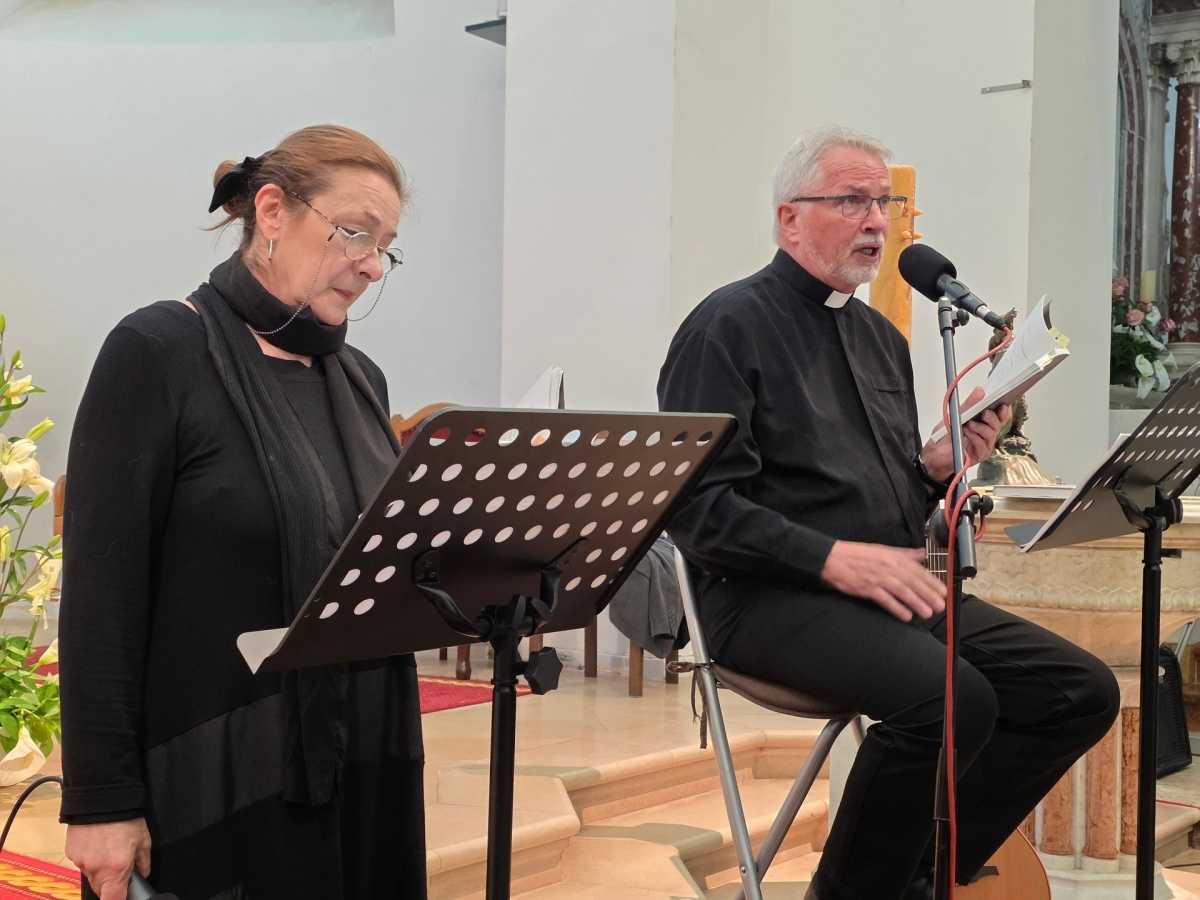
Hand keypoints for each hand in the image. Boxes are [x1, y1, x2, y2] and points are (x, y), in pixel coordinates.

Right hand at [66, 818, 150, 899]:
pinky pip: (83, 862)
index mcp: (116, 870)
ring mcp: (81, 862)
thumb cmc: (125, 818)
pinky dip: (90, 857)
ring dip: (100, 869)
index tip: (122, 896)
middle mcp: (96, 870)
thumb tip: (142, 874)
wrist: (101, 798)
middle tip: (120, 865)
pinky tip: (98, 843)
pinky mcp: (72, 853)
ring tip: (109, 849)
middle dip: (111, 883)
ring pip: (91, 875)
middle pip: (101, 889)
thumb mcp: (144, 840)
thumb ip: (143, 863)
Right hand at [820, 540, 946, 621]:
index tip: (943, 592)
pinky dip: (896, 607)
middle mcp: (887, 566)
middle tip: (940, 606)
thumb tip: (923, 553)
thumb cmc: (857, 554)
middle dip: (928, 594)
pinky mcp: (866, 588)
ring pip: (902, 591)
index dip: (932, 582)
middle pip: (912, 582)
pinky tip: (906, 616)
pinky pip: (885, 599)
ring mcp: (877, 577)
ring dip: (916, 602)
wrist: (832, 558)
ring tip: (927, 613)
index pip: (917, 570)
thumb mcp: (882, 550)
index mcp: (892, 557)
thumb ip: (904, 554)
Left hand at [921, 386, 1012, 481]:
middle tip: (984, 413)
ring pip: (991, 434)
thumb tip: (980, 391)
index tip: (1002, 404)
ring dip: (980, 428)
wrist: (935, 452)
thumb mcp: (956, 414)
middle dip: (992, 418)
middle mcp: (986, 433)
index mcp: (984, 422)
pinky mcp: (980, 454)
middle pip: (998, 424)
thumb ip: (970, 403)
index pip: (1000, 415)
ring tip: (969, 425)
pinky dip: (975, 438)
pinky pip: (983, 445)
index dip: (1004, 410)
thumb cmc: (946, 435)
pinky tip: (967, 434)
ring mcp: (985, 444)